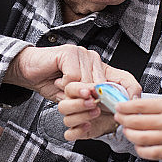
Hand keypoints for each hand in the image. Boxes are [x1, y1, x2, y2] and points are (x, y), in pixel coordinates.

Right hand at [4, 45, 141, 101]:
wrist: (30, 71)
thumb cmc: (53, 84)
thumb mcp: (76, 98)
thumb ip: (91, 101)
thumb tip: (107, 109)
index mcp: (101, 70)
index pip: (125, 79)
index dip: (132, 91)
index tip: (130, 106)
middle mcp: (95, 60)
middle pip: (104, 87)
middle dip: (91, 101)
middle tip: (78, 102)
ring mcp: (83, 54)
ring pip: (88, 84)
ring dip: (74, 95)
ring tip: (63, 91)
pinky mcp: (70, 52)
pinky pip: (73, 77)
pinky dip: (64, 85)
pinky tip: (58, 81)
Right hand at [58, 82, 119, 140]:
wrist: (118, 115)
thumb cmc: (111, 100)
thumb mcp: (110, 89)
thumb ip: (104, 86)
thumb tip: (99, 86)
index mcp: (77, 93)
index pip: (69, 89)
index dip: (77, 90)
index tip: (89, 91)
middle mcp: (72, 106)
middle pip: (63, 106)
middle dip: (78, 104)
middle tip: (93, 102)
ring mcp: (74, 120)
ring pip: (67, 120)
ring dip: (82, 116)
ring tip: (97, 112)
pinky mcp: (77, 131)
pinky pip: (69, 135)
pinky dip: (78, 131)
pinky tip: (89, 125)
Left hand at [116, 96, 161, 159]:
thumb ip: (159, 104)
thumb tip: (138, 104)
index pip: (140, 105)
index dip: (125, 107)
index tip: (119, 107)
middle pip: (136, 121)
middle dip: (123, 119)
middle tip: (119, 117)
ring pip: (140, 137)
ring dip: (129, 134)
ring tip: (126, 130)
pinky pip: (150, 152)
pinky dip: (140, 149)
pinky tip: (138, 145)